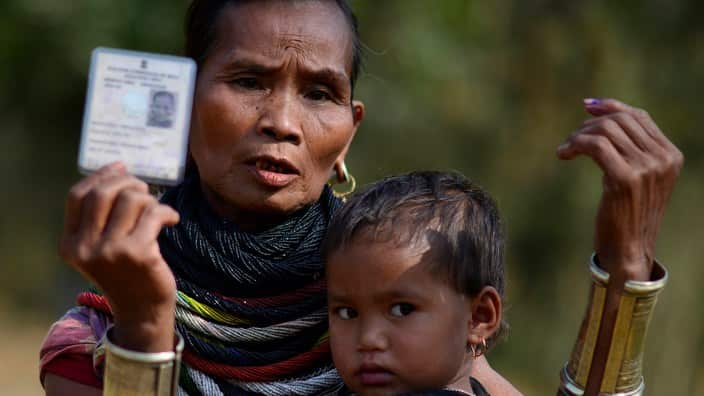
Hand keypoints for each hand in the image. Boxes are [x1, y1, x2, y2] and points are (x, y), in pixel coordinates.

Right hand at [58, 162, 179, 350]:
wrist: (142, 312)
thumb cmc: (126, 274)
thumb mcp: (101, 247)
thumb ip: (101, 216)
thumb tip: (118, 169)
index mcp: (70, 244)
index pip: (77, 196)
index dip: (100, 176)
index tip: (121, 167)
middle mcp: (85, 248)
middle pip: (103, 193)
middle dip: (128, 182)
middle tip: (145, 190)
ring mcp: (111, 251)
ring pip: (131, 200)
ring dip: (150, 199)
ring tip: (157, 211)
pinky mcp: (138, 253)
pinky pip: (154, 214)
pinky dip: (167, 212)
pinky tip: (172, 220)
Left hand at [557, 98, 682, 280]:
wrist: (628, 251)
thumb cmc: (626, 215)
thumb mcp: (635, 177)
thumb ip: (628, 149)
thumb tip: (598, 112)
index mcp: (671, 156)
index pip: (639, 116)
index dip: (611, 107)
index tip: (587, 107)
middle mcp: (663, 159)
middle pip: (621, 121)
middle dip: (591, 124)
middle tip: (572, 140)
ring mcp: (647, 168)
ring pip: (606, 131)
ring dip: (579, 135)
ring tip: (566, 149)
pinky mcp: (625, 179)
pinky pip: (595, 146)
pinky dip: (575, 145)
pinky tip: (563, 154)